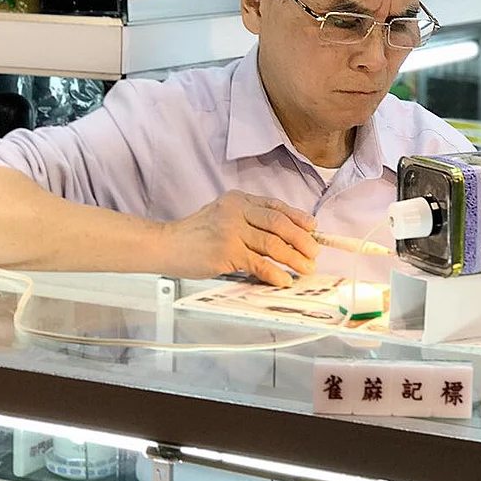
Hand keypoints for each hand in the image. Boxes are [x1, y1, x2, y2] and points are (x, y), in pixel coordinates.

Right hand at [158, 191, 318, 287]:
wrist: (166, 245)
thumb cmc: (195, 235)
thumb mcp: (222, 216)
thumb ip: (248, 222)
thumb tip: (282, 238)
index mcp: (238, 200)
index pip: (275, 206)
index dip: (298, 218)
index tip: (312, 228)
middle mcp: (236, 211)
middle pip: (279, 223)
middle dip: (302, 239)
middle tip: (314, 253)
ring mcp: (231, 231)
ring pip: (273, 244)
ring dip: (294, 258)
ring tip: (306, 268)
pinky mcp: (226, 252)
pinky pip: (259, 263)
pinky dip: (275, 273)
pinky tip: (284, 280)